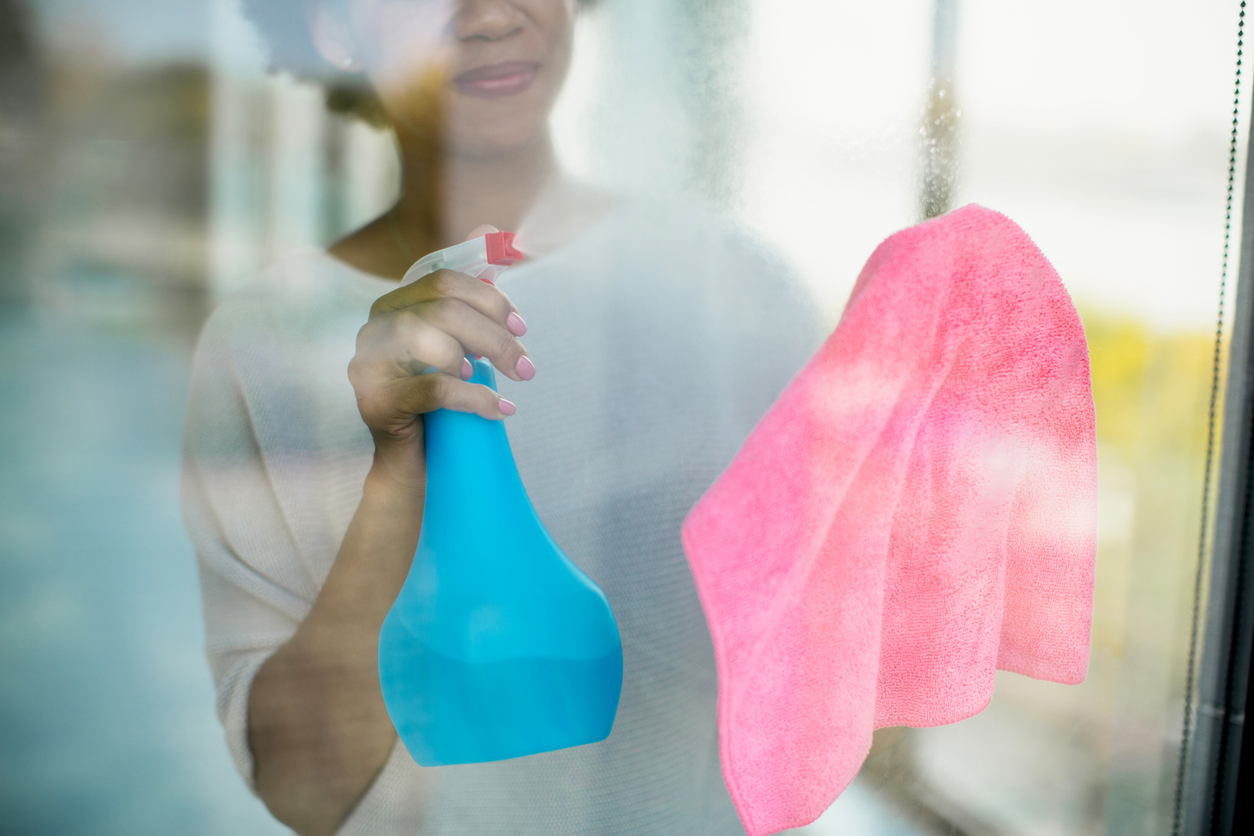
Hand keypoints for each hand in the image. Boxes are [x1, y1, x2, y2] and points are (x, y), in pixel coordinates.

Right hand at [348, 226, 532, 488]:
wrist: (415, 466)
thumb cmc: (441, 401)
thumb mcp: (462, 343)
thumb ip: (472, 292)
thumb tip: (493, 232)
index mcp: (394, 305)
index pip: (443, 280)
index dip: (489, 298)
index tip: (522, 325)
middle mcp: (373, 327)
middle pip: (441, 307)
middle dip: (494, 333)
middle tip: (527, 366)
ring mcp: (367, 364)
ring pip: (429, 337)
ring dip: (483, 357)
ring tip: (510, 383)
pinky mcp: (374, 402)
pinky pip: (432, 387)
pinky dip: (475, 397)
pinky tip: (500, 410)